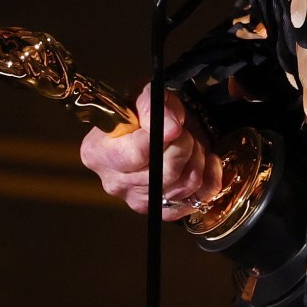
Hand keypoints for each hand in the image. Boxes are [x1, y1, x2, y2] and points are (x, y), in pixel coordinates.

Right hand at [78, 84, 221, 220]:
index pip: (135, 154)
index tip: (174, 126)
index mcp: (98, 152)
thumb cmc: (146, 113)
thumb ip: (153, 107)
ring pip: (181, 186)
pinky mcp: (160, 210)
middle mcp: (114, 182)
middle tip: (184, 133)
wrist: (161, 127)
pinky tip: (203, 162)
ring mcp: (136, 200)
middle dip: (183, 147)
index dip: (161, 138)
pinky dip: (208, 179)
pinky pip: (195, 200)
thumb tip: (170, 129)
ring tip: (192, 144)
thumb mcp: (145, 96)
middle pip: (162, 174)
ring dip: (196, 160)